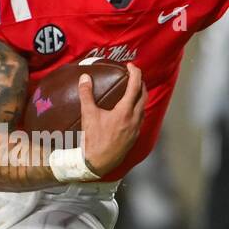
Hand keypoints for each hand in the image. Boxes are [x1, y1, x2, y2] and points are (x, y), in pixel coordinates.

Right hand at [79, 62, 145, 176]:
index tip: (130, 66)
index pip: (135, 86)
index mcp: (125, 111)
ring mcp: (136, 129)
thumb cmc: (94, 140)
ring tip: (132, 91)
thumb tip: (84, 78)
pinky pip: (140, 119)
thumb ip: (86, 94)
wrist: (98, 163)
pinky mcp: (134, 137)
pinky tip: (130, 111)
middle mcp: (134, 119)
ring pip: (143, 108)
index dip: (134, 73)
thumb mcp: (88, 115)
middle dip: (140, 83)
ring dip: (140, 97)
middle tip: (133, 76)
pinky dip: (138, 110)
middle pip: (143, 95)